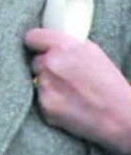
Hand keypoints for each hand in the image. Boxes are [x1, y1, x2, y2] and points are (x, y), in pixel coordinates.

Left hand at [25, 27, 130, 154]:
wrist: (122, 118)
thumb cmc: (112, 87)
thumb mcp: (94, 54)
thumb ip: (69, 46)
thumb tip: (51, 44)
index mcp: (64, 47)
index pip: (32, 37)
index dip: (36, 44)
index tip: (37, 48)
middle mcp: (51, 63)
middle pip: (36, 61)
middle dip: (47, 68)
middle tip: (67, 78)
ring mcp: (46, 85)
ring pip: (39, 81)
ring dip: (50, 86)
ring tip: (73, 94)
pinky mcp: (45, 105)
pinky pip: (41, 100)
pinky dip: (52, 103)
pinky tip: (71, 106)